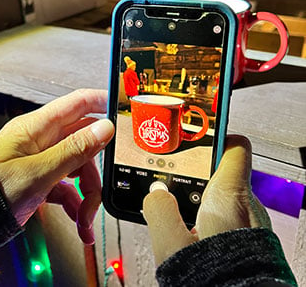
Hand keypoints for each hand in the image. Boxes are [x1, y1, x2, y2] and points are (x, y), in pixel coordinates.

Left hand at [0, 89, 113, 244]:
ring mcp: (42, 159)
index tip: (124, 106)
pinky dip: (75, 202)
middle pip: (83, 143)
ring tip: (85, 218)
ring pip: (78, 167)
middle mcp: (42, 140)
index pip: (78, 103)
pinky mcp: (41, 178)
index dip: (102, 101)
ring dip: (87, 193)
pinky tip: (77, 220)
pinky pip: (67, 185)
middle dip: (95, 170)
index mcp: (39, 127)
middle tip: (99, 190)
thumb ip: (74, 150)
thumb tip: (104, 128)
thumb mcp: (39, 172)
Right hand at [142, 135, 270, 264]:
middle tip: (175, 180)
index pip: (235, 146)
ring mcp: (252, 224)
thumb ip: (157, 209)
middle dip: (199, 176)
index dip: (217, 136)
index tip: (200, 135)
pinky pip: (231, 220)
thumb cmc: (215, 278)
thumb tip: (155, 194)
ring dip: (204, 202)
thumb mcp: (171, 241)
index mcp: (230, 195)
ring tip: (181, 212)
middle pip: (224, 173)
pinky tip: (195, 236)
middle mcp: (248, 205)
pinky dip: (213, 221)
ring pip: (226, 199)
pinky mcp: (251, 242)